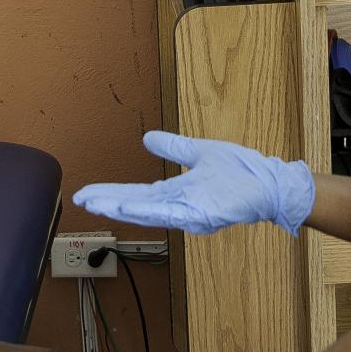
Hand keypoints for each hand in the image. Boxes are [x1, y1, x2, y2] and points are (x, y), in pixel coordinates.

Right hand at [74, 130, 314, 235]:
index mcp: (177, 193)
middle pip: (136, 205)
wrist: (270, 182)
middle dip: (108, 203)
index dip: (112, 194)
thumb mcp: (199, 152)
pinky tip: (127, 206)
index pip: (136, 194)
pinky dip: (147, 211)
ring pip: (148, 212)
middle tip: (80, 200)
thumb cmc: (241, 171)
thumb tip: (147, 137)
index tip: (87, 193)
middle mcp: (179, 207)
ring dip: (121, 208)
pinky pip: (171, 213)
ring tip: (96, 204)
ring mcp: (190, 212)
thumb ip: (174, 147)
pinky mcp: (203, 214)